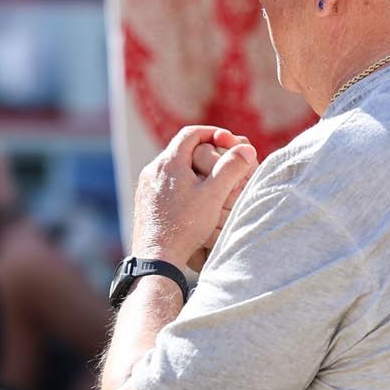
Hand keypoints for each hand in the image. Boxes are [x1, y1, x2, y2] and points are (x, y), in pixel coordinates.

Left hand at [132, 126, 256, 269]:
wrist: (156, 258)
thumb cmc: (186, 226)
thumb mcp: (214, 195)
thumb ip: (231, 168)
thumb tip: (247, 149)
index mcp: (168, 163)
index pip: (191, 133)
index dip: (212, 132)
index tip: (228, 140)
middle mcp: (152, 170)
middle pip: (180, 149)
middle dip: (203, 150)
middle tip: (222, 159)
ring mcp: (145, 187)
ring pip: (171, 167)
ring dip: (191, 168)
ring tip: (210, 180)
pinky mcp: (143, 202)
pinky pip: (163, 183)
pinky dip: (179, 183)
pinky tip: (192, 199)